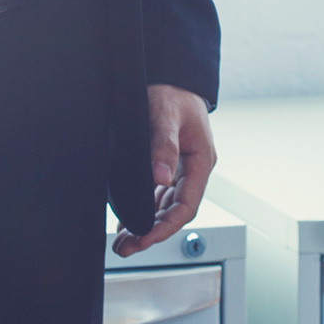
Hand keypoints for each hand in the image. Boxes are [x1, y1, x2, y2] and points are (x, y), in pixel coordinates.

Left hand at [112, 86, 216, 257]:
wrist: (172, 75)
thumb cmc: (174, 92)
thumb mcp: (167, 115)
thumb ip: (163, 145)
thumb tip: (160, 178)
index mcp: (201, 162)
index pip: (185, 208)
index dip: (164, 228)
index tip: (142, 239)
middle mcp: (192, 170)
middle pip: (174, 212)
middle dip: (151, 233)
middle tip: (125, 248)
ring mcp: (181, 168)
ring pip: (165, 206)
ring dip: (146, 224)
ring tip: (123, 241)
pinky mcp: (169, 164)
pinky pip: (158, 194)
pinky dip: (144, 208)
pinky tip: (128, 219)